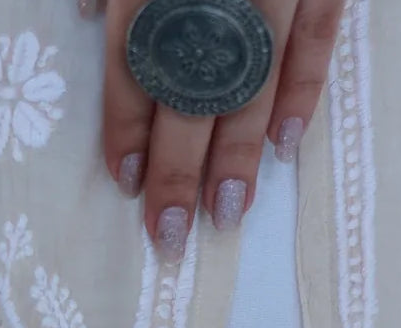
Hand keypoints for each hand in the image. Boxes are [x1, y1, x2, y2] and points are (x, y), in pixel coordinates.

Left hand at [83, 0, 342, 259]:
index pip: (134, 72)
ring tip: (225, 213)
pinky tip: (286, 145)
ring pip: (253, 88)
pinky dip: (304, 96)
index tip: (127, 183)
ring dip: (237, 157)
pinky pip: (316, 44)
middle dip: (176, 173)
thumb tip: (85, 12)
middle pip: (188, 100)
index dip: (127, 132)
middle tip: (169, 232)